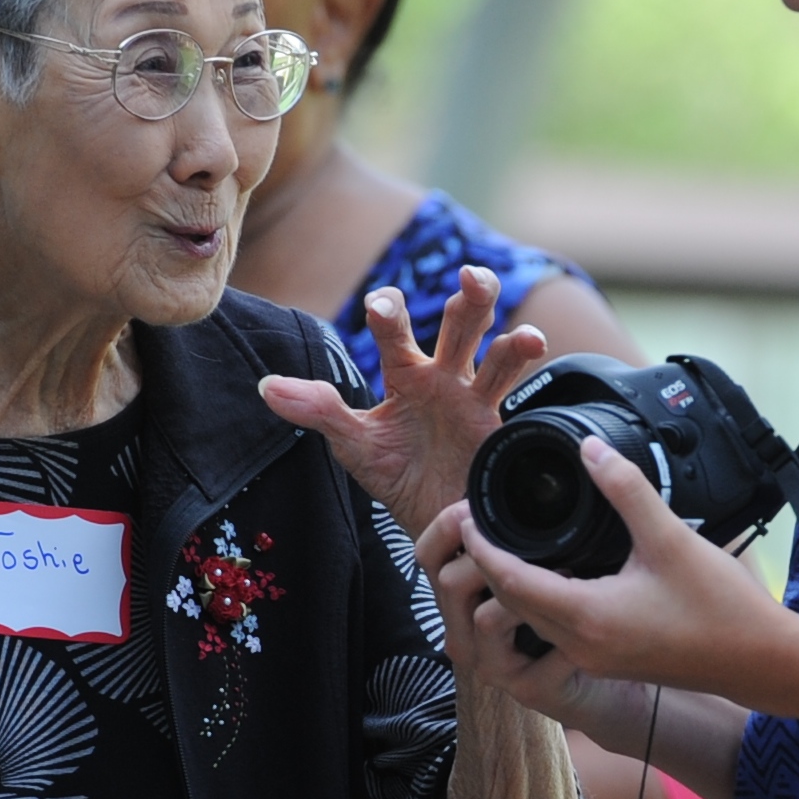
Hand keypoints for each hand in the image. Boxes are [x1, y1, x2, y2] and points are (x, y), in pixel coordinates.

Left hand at [258, 266, 548, 541]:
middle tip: (469, 274)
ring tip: (520, 328)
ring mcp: (473, 397)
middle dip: (469, 297)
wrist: (431, 524)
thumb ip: (317, 410)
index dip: (390, 312)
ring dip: (508, 335)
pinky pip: (513, 387)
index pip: (396, 330)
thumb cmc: (395, 476)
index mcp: (405, 374)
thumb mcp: (354, 444)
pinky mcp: (496, 423)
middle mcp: (443, 376)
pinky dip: (525, 359)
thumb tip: (266, 386)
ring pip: (495, 350)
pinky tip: (532, 342)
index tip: (382, 307)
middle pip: (460, 324)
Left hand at [417, 439, 794, 714]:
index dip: (482, 546)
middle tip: (477, 522)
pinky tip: (551, 572)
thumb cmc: (720, 606)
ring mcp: (593, 657)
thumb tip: (590, 449)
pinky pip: (553, 630)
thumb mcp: (669, 536)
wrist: (760, 661)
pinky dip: (538, 600)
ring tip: (504, 541)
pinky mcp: (608, 660)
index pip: (509, 580)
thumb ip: (625, 489)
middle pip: (509, 602)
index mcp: (586, 616)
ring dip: (510, 585)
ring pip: (530, 619)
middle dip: (486, 564)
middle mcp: (580, 644)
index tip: (466, 514)